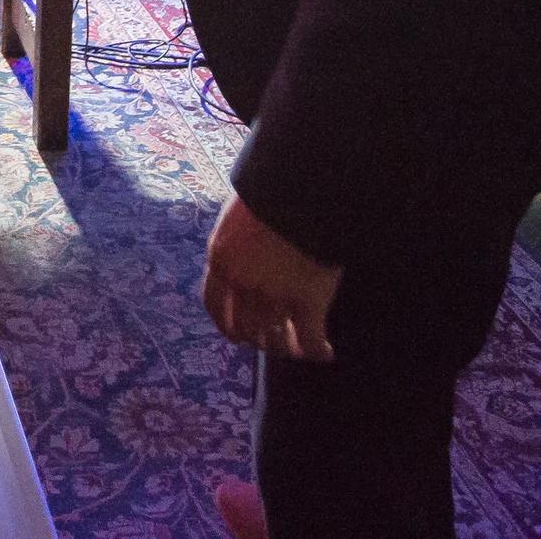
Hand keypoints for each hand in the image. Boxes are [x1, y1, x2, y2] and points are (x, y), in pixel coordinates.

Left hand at [201, 194, 340, 361]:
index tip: (235, 333)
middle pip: (244, 326)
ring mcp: (274, 294)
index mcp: (221, 258)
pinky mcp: (308, 300)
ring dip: (285, 346)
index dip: (225, 323)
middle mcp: (242, 283)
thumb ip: (238, 239)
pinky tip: (326, 353)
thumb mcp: (240, 214)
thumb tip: (246, 247)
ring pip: (275, 337)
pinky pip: (310, 337)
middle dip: (257, 338)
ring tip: (296, 349)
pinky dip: (317, 350)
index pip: (214, 304)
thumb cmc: (271, 190)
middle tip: (270, 342)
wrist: (303, 187)